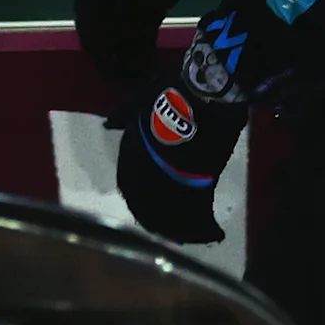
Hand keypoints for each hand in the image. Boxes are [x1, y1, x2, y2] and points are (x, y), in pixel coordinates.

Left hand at [108, 75, 245, 245]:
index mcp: (131, 151)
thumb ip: (126, 114)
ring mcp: (170, 180)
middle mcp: (145, 171)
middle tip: (173, 229)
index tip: (148, 205)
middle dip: (158, 221)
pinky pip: (198, 216)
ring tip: (195, 234)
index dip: (138, 198)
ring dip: (181, 230)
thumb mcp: (141, 98)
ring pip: (169, 218)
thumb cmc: (172, 90)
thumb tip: (109, 123)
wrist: (202, 93)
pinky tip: (216, 233)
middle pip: (146, 208)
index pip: (128, 184)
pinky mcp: (197, 186)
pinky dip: (205, 228)